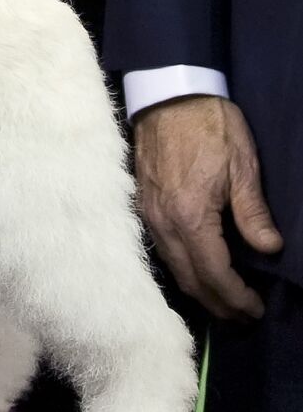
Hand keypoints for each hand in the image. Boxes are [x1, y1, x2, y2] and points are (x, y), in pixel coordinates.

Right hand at [135, 95, 282, 319]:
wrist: (168, 97)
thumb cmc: (210, 127)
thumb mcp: (243, 167)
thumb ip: (253, 213)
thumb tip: (269, 248)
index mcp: (190, 216)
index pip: (214, 274)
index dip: (236, 298)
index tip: (256, 309)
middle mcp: (163, 223)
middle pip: (190, 280)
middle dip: (218, 304)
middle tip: (244, 314)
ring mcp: (148, 217)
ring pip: (173, 269)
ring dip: (200, 290)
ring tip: (226, 299)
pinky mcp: (142, 208)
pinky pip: (162, 251)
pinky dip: (183, 269)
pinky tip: (199, 270)